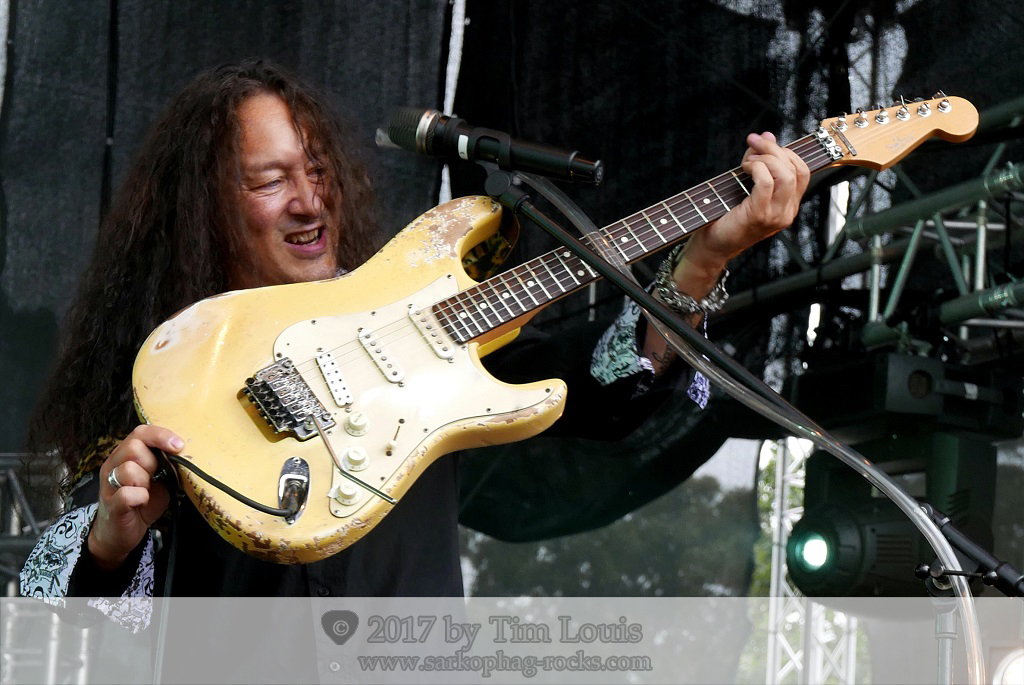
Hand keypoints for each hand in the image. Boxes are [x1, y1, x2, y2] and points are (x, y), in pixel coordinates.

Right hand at [87, 425, 181, 570]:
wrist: (122, 532)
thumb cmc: (143, 501)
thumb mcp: (159, 478)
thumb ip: (166, 464)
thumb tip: (184, 453)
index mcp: (126, 455)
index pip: (140, 432)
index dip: (160, 435)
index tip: (179, 446)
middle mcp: (113, 465)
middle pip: (133, 447)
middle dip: (152, 462)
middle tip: (155, 477)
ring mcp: (109, 485)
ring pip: (128, 469)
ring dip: (145, 481)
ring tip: (147, 491)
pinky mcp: (111, 505)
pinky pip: (126, 494)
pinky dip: (140, 497)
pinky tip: (143, 502)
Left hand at [676, 131, 809, 286]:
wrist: (712, 246)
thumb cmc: (726, 216)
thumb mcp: (744, 184)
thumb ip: (758, 162)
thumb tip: (767, 136)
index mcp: (788, 206)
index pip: (803, 172)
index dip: (786, 152)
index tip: (763, 142)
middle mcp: (786, 213)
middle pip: (796, 170)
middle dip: (775, 149)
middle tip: (754, 143)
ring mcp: (775, 216)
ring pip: (785, 175)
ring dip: (766, 158)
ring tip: (748, 160)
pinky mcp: (759, 216)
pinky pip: (766, 183)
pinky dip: (756, 168)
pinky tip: (745, 168)